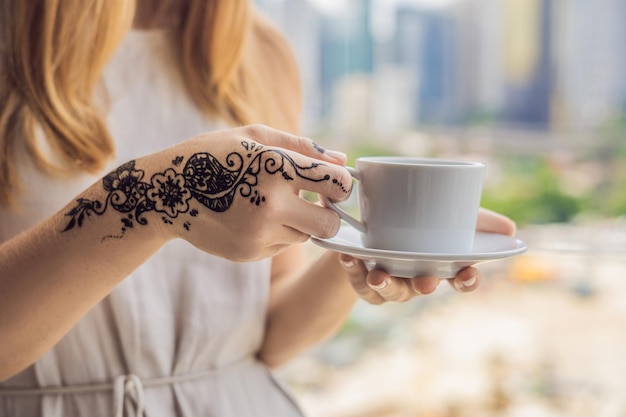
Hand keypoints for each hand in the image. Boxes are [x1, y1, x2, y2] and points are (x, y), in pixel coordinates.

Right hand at [66, 124, 351, 261]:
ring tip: (272, 204)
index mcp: (274, 166)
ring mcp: (258, 233)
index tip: (333, 184)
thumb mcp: (255, 136)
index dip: (342, 184)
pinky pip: (282, 246)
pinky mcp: (249, 253)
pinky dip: (277, 233)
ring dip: (300, 222)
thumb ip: (303, 147)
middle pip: (329, 224)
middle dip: (329, 213)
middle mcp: (270, 204)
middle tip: (315, 201)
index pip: (336, 184)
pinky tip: (252, 217)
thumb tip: (343, 161)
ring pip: (305, 237)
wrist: (164, 193)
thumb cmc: (213, 154)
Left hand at [339, 208, 516, 303]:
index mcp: (442, 264)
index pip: (461, 280)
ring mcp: (391, 280)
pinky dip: (352, 269)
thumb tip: (510, 228)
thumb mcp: (449, 213)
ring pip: (390, 290)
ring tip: (377, 274)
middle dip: (425, 286)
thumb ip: (478, 219)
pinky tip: (347, 256)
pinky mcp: (364, 279)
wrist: (378, 226)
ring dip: (385, 283)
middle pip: (424, 288)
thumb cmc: (423, 222)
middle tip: (425, 281)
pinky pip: (358, 281)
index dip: (467, 281)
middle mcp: (417, 277)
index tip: (467, 273)